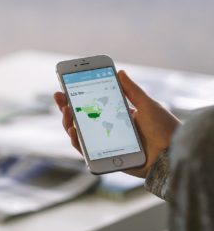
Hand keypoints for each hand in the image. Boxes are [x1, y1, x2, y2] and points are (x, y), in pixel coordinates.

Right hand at [54, 70, 180, 177]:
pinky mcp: (104, 158)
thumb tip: (120, 72)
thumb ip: (131, 90)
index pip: (92, 105)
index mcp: (117, 117)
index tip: (66, 86)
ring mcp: (104, 144)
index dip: (78, 97)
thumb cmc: (164, 130)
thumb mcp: (147, 104)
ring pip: (79, 133)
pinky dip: (76, 140)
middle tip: (59, 95)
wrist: (172, 153)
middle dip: (67, 106)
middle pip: (81, 119)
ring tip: (67, 110)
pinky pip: (85, 150)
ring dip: (69, 121)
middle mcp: (108, 130)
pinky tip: (73, 129)